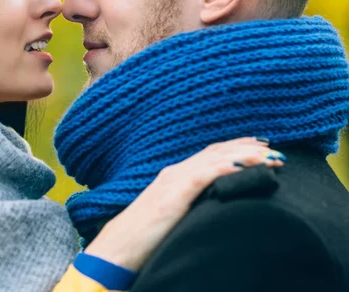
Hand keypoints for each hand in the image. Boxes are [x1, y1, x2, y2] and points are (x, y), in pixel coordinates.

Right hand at [84, 137, 283, 271]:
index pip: (210, 154)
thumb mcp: (172, 215)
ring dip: (246, 156)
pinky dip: (226, 167)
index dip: (236, 147)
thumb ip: (191, 205)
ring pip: (215, 159)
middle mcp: (175, 172)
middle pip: (217, 151)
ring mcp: (174, 180)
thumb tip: (215, 206)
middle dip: (248, 148)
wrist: (119, 246)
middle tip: (274, 149)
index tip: (260, 147)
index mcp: (175, 176)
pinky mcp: (174, 194)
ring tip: (271, 158)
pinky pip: (205, 175)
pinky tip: (244, 166)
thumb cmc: (144, 236)